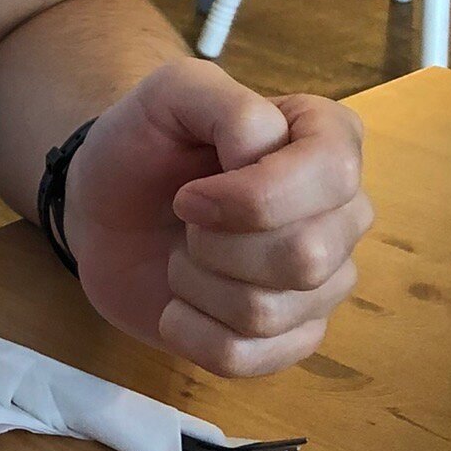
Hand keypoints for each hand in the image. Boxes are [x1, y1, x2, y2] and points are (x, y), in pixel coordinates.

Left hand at [63, 58, 369, 377]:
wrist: (106, 211)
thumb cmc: (144, 143)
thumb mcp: (171, 92)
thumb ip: (226, 104)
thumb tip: (266, 154)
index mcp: (329, 139)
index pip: (332, 174)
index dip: (253, 195)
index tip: (189, 194)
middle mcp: (343, 213)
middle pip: (306, 255)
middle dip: (215, 243)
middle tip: (184, 219)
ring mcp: (324, 282)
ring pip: (269, 311)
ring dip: (196, 283)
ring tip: (181, 254)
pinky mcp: (291, 338)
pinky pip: (247, 358)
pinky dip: (190, 331)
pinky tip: (178, 303)